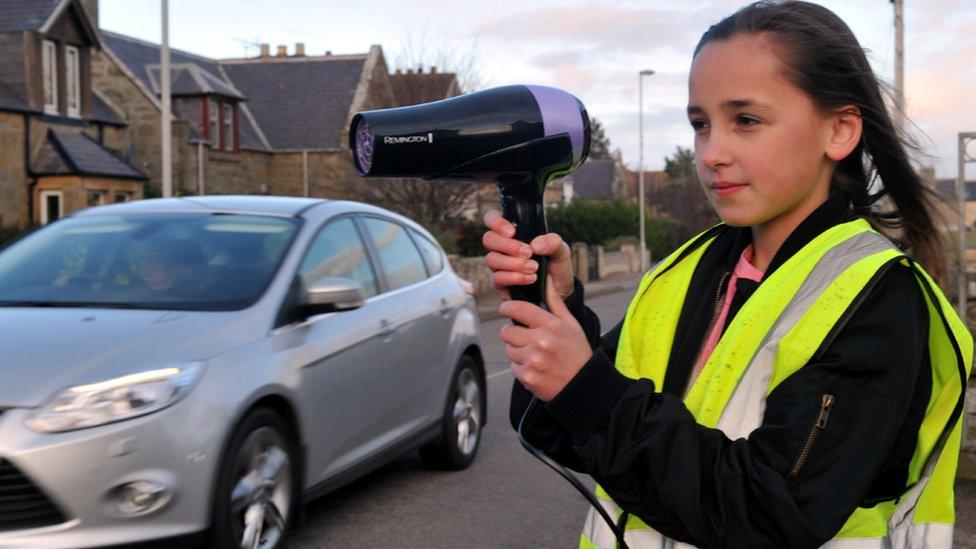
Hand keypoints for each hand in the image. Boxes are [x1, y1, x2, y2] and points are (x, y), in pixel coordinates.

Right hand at [482, 210, 574, 301]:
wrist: (560, 291)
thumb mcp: (561, 250)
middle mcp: (502, 248)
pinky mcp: (500, 284)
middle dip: (507, 245)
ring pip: (491, 259)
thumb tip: (535, 245)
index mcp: (514, 233)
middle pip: (488, 239)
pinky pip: (497, 278)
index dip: (496, 222)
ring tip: (534, 267)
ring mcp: (499, 266)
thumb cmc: (556, 266)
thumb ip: (552, 242)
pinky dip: (514, 278)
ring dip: (513, 263)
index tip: (512, 232)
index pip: (493, 218)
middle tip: (528, 252)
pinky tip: (530, 278)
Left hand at [499, 276, 592, 401]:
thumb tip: (546, 276)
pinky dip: (521, 367)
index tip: (505, 309)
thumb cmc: (577, 351)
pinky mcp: (528, 376)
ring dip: (517, 351)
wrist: (583, 385)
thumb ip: (555, 301)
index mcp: (552, 325)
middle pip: (506, 331)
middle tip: (524, 337)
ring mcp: (533, 360)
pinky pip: (513, 366)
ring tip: (535, 355)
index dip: (507, 307)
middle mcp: (541, 341)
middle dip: (512, 333)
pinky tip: (536, 367)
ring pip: (509, 350)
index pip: (519, 309)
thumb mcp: (571, 324)